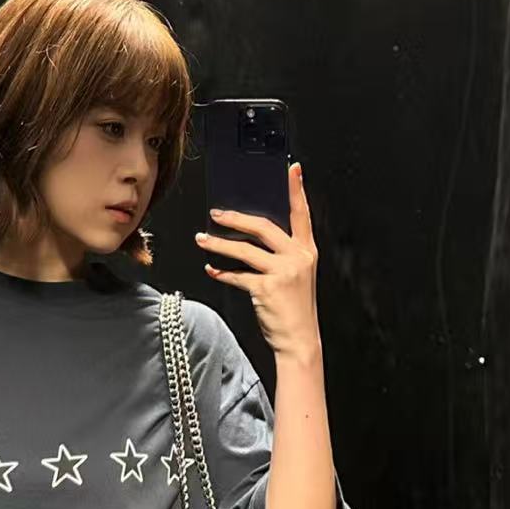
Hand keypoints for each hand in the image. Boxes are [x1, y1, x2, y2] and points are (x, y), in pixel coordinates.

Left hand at [195, 161, 321, 360]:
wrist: (299, 340)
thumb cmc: (294, 308)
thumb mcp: (297, 275)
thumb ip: (282, 254)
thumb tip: (252, 235)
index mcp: (306, 250)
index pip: (301, 213)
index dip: (296, 190)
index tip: (290, 168)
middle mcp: (297, 257)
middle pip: (263, 226)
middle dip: (236, 218)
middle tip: (216, 214)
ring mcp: (283, 272)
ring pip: (244, 250)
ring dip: (219, 244)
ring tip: (202, 240)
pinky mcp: (266, 288)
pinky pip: (237, 275)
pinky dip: (221, 272)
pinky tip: (211, 269)